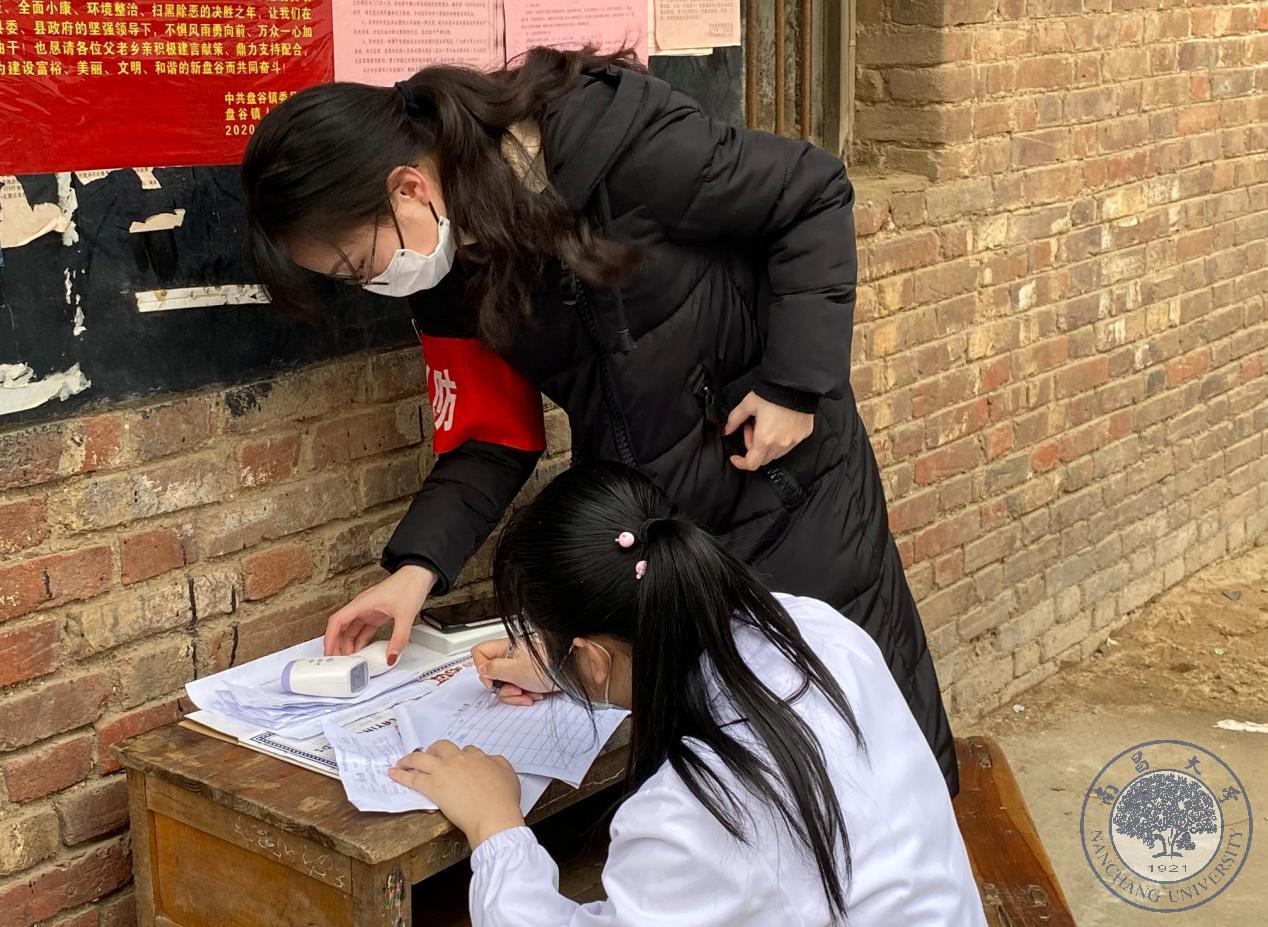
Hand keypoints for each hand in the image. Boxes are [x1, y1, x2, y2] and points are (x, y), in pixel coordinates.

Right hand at [324, 565, 435, 663]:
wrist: (420, 574)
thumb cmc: (410, 584)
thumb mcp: (405, 613)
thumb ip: (399, 637)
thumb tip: (391, 656)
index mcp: (362, 603)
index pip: (337, 621)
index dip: (330, 638)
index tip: (329, 653)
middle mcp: (362, 607)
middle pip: (342, 628)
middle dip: (338, 645)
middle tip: (340, 661)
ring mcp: (369, 611)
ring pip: (352, 630)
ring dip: (350, 644)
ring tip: (351, 660)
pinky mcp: (377, 614)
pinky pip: (364, 630)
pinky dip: (362, 641)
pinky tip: (364, 651)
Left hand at [390, 740, 523, 847]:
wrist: (494, 816)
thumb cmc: (503, 800)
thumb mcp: (510, 776)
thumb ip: (500, 764)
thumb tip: (491, 760)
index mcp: (478, 758)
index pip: (466, 751)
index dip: (460, 756)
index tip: (458, 763)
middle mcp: (459, 760)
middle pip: (442, 747)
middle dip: (434, 749)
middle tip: (430, 755)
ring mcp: (444, 771)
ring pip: (422, 757)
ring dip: (411, 758)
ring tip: (403, 761)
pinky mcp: (433, 786)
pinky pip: (413, 777)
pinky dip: (401, 774)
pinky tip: (393, 773)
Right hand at [472, 638, 556, 705]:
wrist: (572, 674)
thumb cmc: (548, 667)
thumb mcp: (514, 670)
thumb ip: (493, 669)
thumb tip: (482, 669)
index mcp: (505, 648)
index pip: (479, 652)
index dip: (481, 668)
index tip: (492, 680)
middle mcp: (511, 656)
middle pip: (492, 674)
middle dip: (503, 688)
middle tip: (515, 689)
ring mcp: (520, 667)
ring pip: (505, 685)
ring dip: (516, 694)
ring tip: (529, 693)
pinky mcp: (529, 678)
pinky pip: (518, 689)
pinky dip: (525, 695)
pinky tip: (535, 694)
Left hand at [724, 391, 814, 470]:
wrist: (797, 384)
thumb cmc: (774, 393)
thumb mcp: (748, 404)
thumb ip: (734, 419)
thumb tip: (727, 430)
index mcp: (765, 439)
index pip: (751, 463)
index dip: (740, 463)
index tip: (736, 457)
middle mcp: (781, 443)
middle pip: (763, 459)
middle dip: (752, 447)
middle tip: (751, 428)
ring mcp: (794, 440)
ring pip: (776, 453)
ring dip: (766, 444)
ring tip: (765, 424)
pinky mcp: (803, 435)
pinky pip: (789, 444)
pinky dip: (780, 439)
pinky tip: (777, 424)